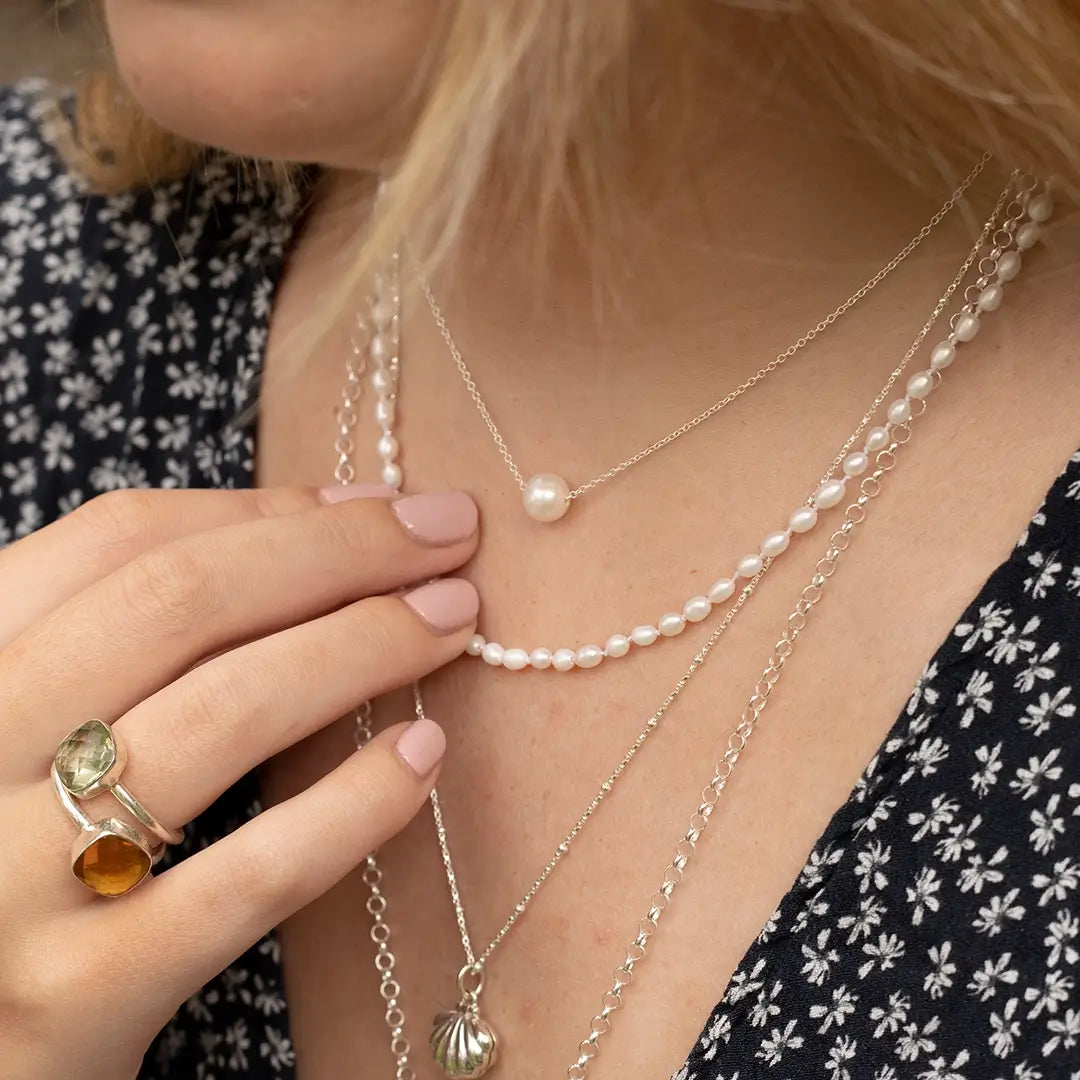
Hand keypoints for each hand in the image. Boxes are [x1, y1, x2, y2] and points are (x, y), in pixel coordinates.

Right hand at [0, 484, 479, 1078]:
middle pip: (180, 600)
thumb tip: (309, 533)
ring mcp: (4, 880)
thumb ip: (115, 644)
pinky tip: (423, 755)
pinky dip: (351, 805)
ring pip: (221, 714)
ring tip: (455, 618)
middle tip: (450, 533)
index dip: (269, 508)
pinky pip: (245, 878)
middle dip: (340, 550)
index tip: (379, 503)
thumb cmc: (8, 857)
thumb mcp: (25, 726)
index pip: (121, 541)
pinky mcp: (71, 1000)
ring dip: (364, 645)